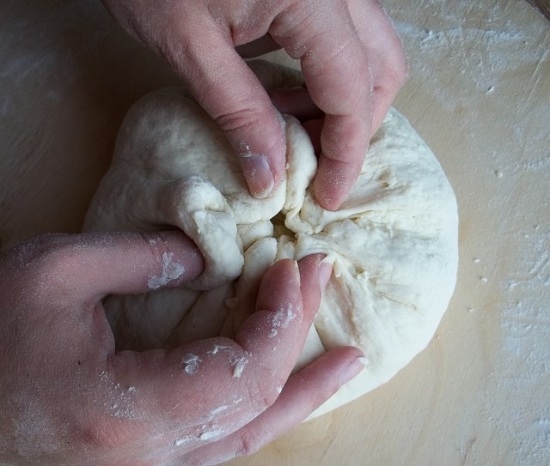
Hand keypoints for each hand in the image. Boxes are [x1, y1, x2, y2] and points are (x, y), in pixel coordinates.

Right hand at [0, 231, 362, 464]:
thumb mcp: (52, 273)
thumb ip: (138, 257)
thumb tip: (207, 260)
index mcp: (129, 412)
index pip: (243, 373)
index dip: (279, 318)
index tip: (289, 267)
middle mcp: (151, 458)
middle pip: (259, 403)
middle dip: (300, 338)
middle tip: (321, 280)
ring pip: (250, 435)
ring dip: (302, 391)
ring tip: (345, 359)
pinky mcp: (149, 458)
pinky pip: (225, 438)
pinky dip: (265, 406)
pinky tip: (287, 386)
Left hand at [101, 0, 406, 209]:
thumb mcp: (190, 46)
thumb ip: (239, 112)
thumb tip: (271, 178)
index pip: (352, 90)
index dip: (345, 152)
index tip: (326, 196)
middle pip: (380, 68)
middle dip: (354, 128)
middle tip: (315, 168)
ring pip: (369, 52)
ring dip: (343, 104)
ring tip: (293, 135)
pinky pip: (342, 39)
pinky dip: (326, 78)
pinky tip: (288, 100)